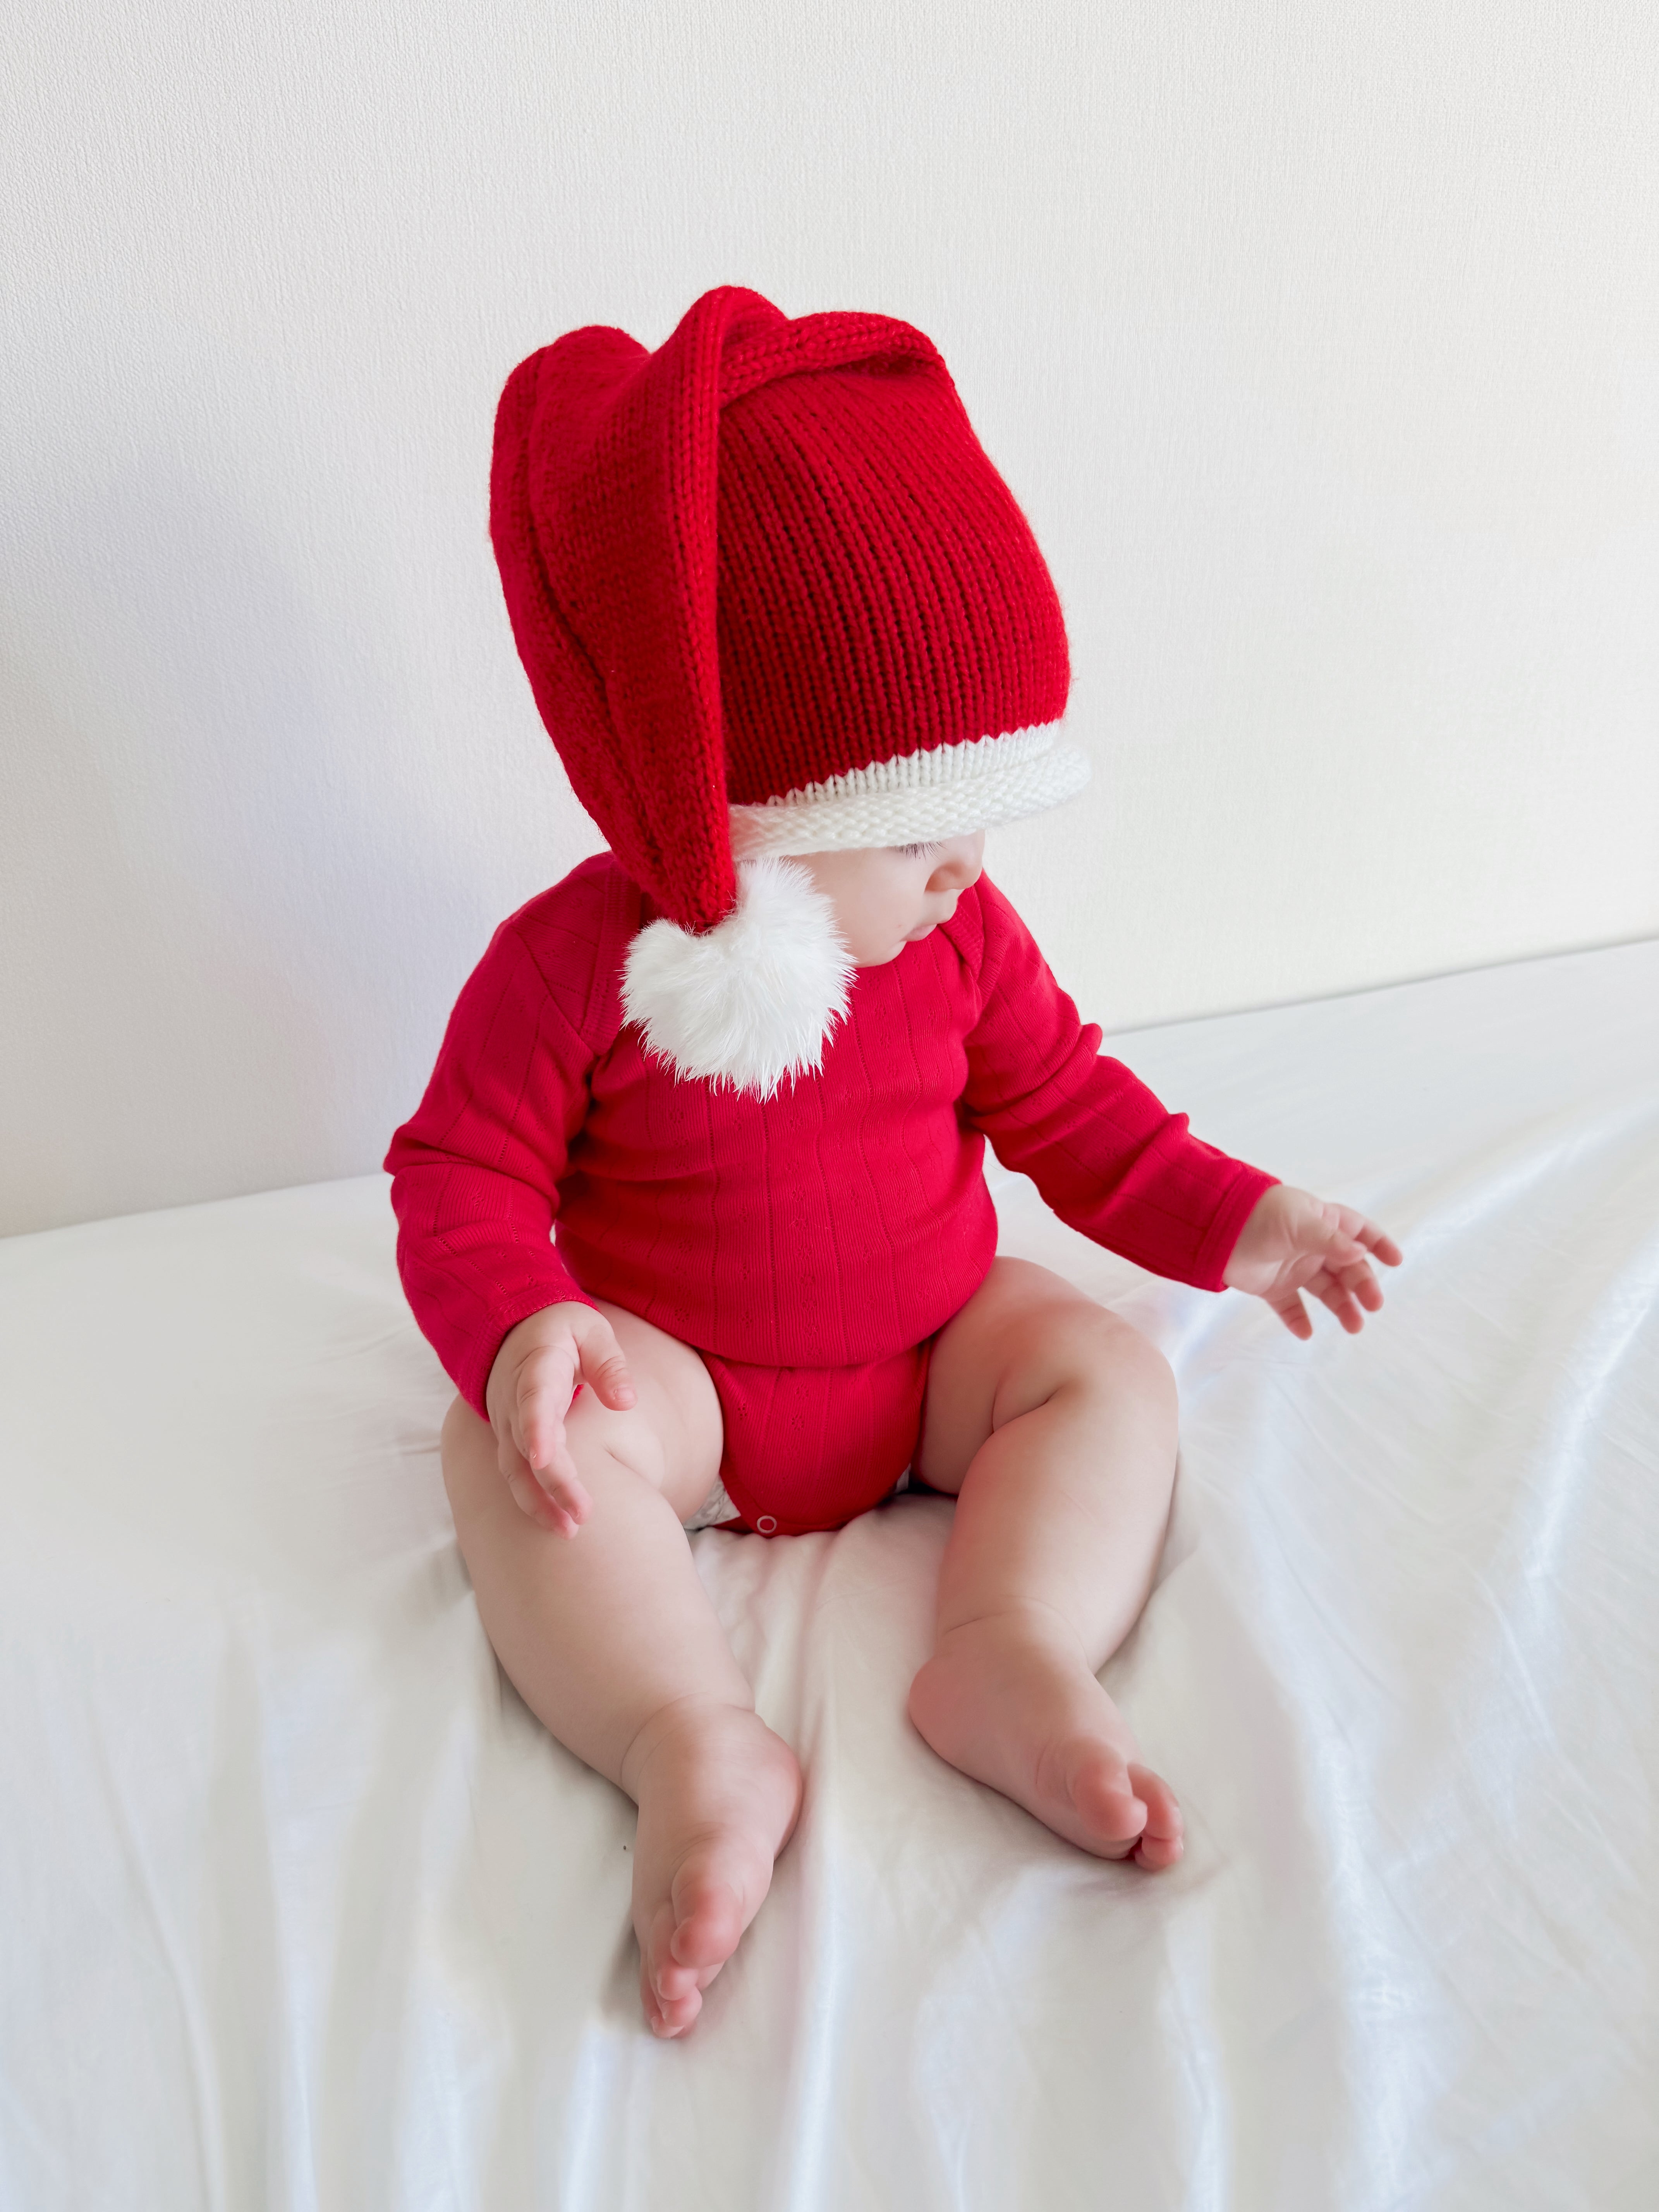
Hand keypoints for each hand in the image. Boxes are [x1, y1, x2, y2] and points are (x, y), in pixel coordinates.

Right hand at [484, 1302, 636, 1534]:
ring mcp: (507, 1423)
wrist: (510, 1329)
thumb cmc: (562, 1330)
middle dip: (552, 1483)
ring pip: (515, 1468)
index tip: (545, 1459)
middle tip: (581, 1516)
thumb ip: (609, 1364)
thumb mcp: (591, 1331)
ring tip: (568, 1531)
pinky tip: (555, 1523)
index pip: (533, 1402)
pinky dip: (531, 1500)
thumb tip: (627, 1402)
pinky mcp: (509, 1439)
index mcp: (536, 1369)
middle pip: (527, 1447)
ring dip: (538, 1501)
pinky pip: (515, 1474)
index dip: (537, 1430)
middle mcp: (514, 1401)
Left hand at [1222, 1185, 1402, 1339]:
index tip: (1395, 1261)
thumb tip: (1360, 1254)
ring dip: (1341, 1307)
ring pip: (1326, 1291)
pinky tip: (1306, 1333)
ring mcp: (1293, 1267)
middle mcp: (1311, 1246)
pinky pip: (1291, 1307)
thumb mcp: (1299, 1223)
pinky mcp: (1273, 1287)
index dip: (1378, 1244)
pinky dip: (1299, 1321)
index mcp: (1321, 1221)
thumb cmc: (1260, 1215)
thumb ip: (1330, 1241)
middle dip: (1362, 1285)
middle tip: (1373, 1304)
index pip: (1358, 1231)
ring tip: (1353, 1326)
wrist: (1214, 1229)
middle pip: (1347, 1267)